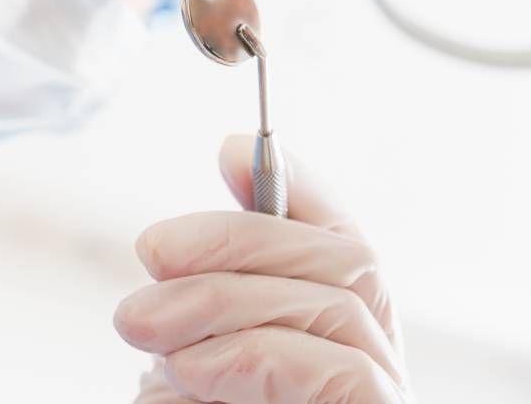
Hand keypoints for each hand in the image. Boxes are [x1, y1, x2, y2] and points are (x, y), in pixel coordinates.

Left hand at [114, 135, 409, 403]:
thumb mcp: (186, 355)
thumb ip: (211, 284)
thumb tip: (235, 161)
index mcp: (335, 334)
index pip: (342, 241)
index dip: (299, 183)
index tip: (230, 150)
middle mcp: (375, 359)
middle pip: (347, 262)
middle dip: (241, 239)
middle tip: (152, 251)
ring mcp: (384, 390)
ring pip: (339, 306)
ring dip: (229, 300)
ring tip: (146, 324)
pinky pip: (344, 372)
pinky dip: (259, 355)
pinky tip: (190, 367)